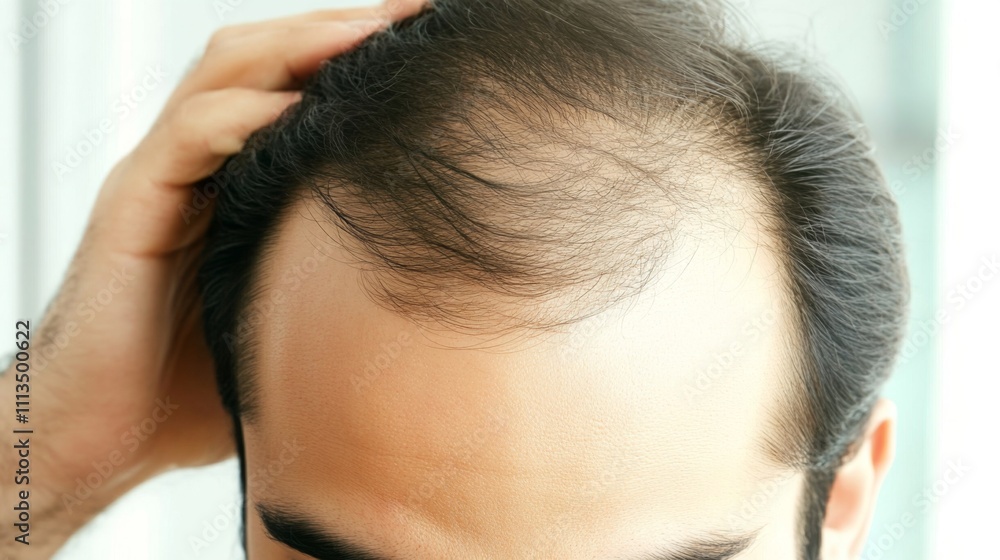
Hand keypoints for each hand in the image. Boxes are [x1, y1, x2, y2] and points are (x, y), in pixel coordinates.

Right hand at [0, 1, 424, 555]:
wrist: (100, 440)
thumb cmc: (193, 384)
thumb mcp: (284, 315)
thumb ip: (331, 280)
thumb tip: (422, 276)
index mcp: (231, 180)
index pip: (292, 86)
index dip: (355, 56)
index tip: (429, 42)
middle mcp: (194, 165)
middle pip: (262, 59)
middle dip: (338, 27)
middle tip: (414, 15)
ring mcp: (158, 181)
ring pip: (221, 77)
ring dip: (297, 46)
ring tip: (369, 34)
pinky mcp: (129, 214)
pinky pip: (186, 140)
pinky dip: (240, 116)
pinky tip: (295, 110)